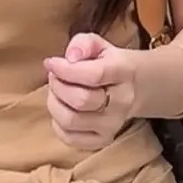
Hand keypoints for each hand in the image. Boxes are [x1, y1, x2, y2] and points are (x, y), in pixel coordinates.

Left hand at [44, 33, 137, 151]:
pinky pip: (69, 137)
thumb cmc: (107, 63)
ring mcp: (113, 124)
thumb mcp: (98, 45)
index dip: (65, 69)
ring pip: (71, 120)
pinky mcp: (102, 139)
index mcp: (124, 72)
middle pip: (80, 100)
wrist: (131, 88)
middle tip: (55, 76)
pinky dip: (57, 123)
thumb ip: (83, 43)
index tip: (51, 63)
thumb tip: (70, 57)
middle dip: (58, 86)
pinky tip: (63, 108)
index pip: (94, 75)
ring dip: (55, 103)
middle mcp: (122, 102)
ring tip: (56, 92)